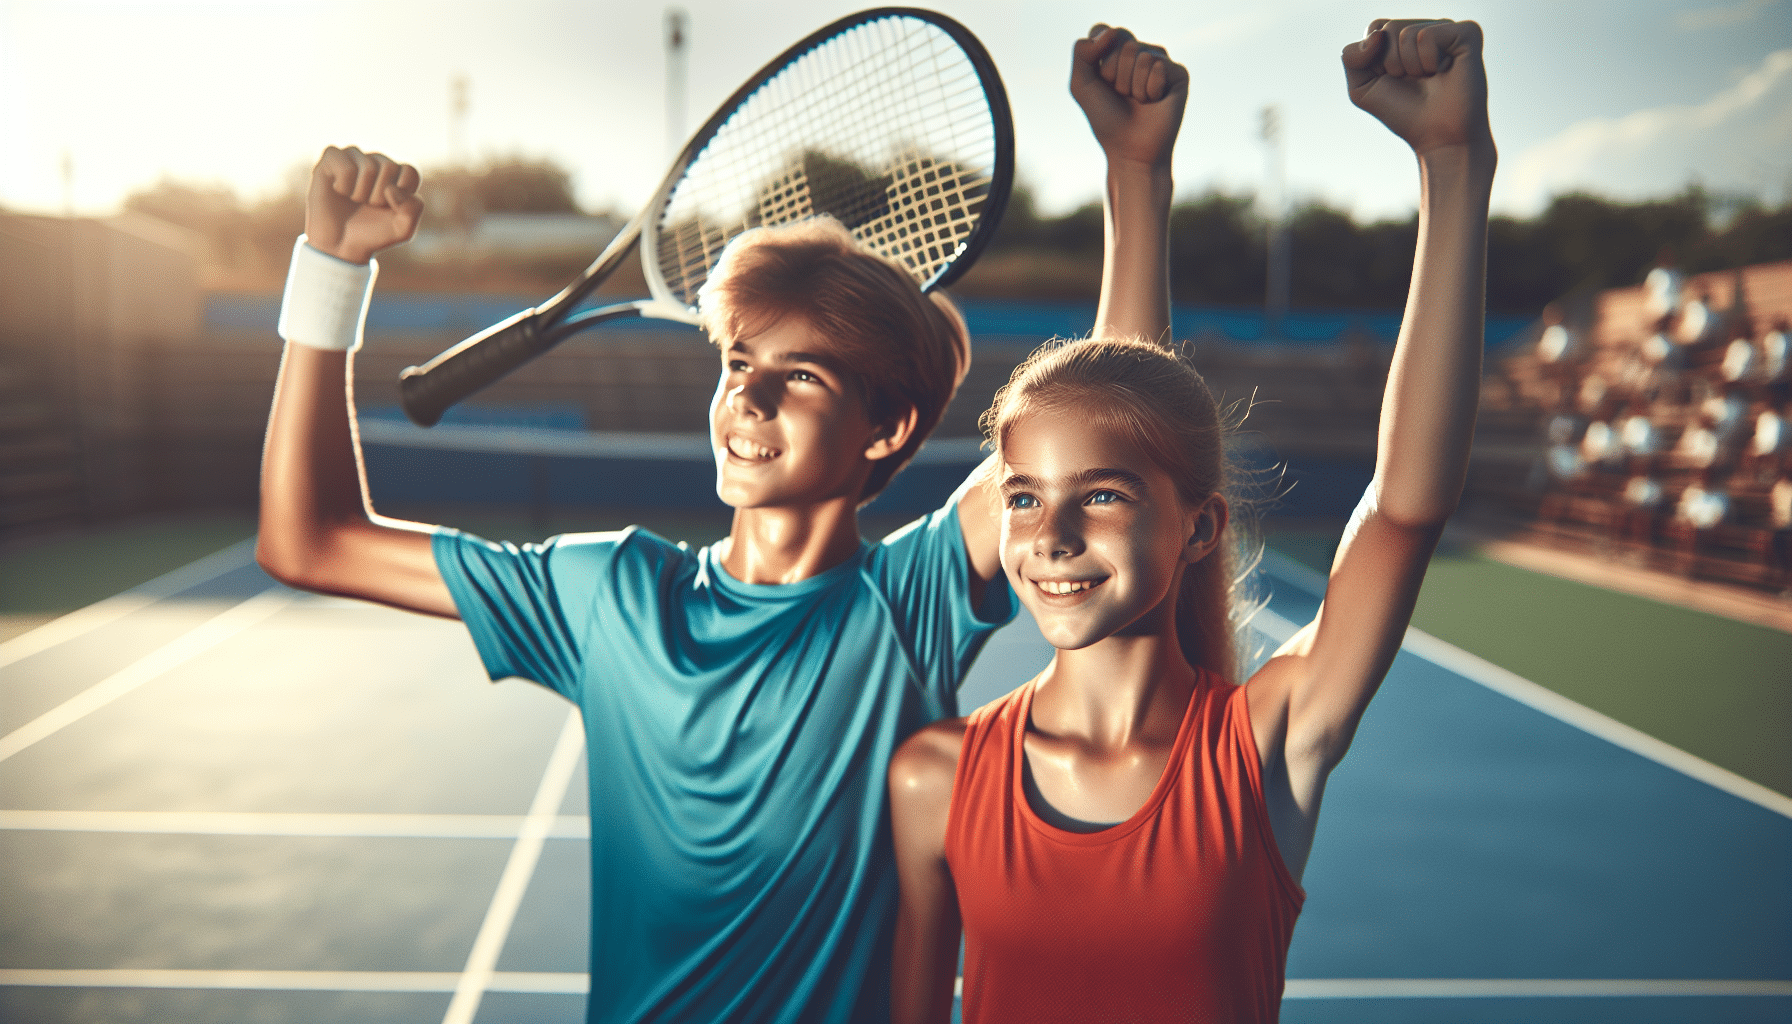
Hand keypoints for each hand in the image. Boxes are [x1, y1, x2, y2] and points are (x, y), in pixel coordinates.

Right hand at [305, 146, 423, 264]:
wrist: (340, 245)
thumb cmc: (372, 233)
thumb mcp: (403, 229)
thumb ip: (413, 209)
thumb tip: (391, 188)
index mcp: (397, 174)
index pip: (410, 172)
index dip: (401, 193)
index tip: (390, 207)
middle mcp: (376, 160)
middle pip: (390, 167)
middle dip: (379, 196)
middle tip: (368, 205)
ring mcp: (354, 156)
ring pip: (368, 167)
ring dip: (361, 193)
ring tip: (354, 199)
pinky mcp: (332, 157)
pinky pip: (346, 166)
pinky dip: (344, 185)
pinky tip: (340, 191)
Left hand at [1070, 25, 1188, 171]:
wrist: (1130, 151)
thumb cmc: (1106, 119)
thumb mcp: (1082, 85)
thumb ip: (1083, 52)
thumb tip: (1112, 32)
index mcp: (1116, 51)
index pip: (1103, 30)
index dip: (1097, 56)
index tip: (1101, 82)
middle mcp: (1139, 52)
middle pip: (1121, 41)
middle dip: (1115, 74)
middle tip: (1122, 95)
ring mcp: (1160, 61)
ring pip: (1140, 55)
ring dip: (1132, 86)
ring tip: (1138, 101)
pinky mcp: (1178, 73)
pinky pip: (1158, 67)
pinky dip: (1150, 90)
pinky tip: (1155, 102)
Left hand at [1342, 19, 1490, 156]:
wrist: (1438, 136)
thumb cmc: (1403, 113)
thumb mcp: (1361, 88)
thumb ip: (1351, 56)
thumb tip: (1377, 35)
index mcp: (1403, 39)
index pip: (1375, 29)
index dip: (1373, 60)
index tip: (1391, 79)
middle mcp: (1425, 30)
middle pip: (1386, 29)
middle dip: (1390, 64)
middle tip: (1412, 81)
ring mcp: (1446, 30)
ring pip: (1405, 32)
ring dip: (1409, 66)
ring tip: (1429, 78)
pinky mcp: (1466, 33)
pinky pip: (1426, 34)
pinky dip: (1427, 59)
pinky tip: (1442, 71)